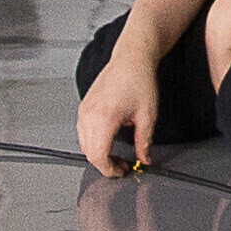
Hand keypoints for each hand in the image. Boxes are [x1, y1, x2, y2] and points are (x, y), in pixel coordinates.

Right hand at [78, 51, 164, 175]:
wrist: (131, 58)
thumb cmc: (140, 80)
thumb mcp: (148, 116)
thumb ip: (144, 142)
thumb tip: (144, 160)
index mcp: (105, 117)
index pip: (99, 155)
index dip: (110, 169)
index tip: (122, 171)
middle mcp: (89, 114)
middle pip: (89, 153)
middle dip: (105, 164)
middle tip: (123, 165)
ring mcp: (84, 109)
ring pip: (84, 144)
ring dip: (98, 154)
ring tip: (117, 155)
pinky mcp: (84, 106)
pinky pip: (83, 132)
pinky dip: (93, 142)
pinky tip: (109, 141)